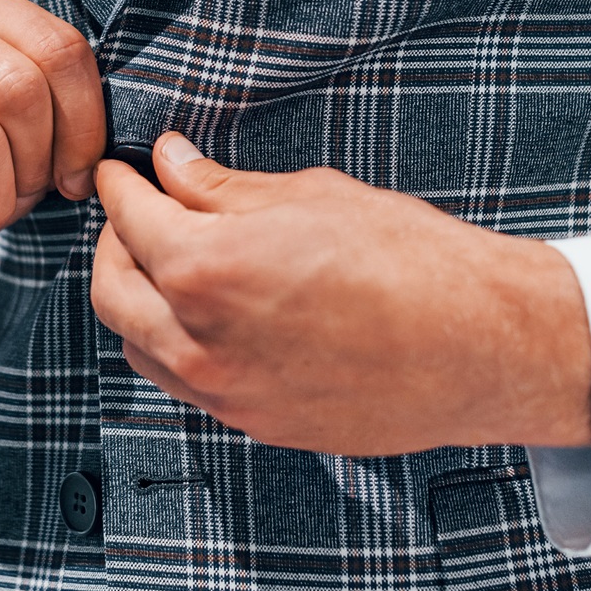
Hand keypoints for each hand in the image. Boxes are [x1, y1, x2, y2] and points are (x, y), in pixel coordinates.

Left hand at [92, 135, 590, 455]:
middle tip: (137, 215)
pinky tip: (208, 316)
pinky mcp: (254, 423)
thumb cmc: (411, 261)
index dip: (121, 185)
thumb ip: (223, 187)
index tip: (122, 171)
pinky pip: (183, 383)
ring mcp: (225, 391)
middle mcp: (201, 339)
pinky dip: (176, 345)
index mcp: (207, 267)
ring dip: (139, 301)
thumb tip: (173, 167)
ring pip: (138, 345)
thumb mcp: (310, 196)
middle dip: (115, 244)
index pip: (129, 217)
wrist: (479, 345)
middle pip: (111, 289)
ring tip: (170, 267)